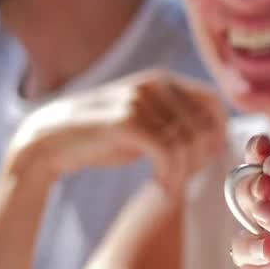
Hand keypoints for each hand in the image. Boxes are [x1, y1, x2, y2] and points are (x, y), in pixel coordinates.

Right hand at [8, 70, 224, 195]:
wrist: (50, 141)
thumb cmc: (103, 137)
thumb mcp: (146, 123)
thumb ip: (177, 124)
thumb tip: (217, 140)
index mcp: (164, 80)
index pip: (214, 103)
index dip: (219, 133)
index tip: (209, 160)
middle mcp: (155, 84)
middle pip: (204, 127)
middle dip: (200, 161)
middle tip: (184, 181)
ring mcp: (140, 99)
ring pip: (188, 142)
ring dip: (184, 173)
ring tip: (170, 188)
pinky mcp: (126, 120)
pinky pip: (167, 152)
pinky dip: (170, 175)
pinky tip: (161, 188)